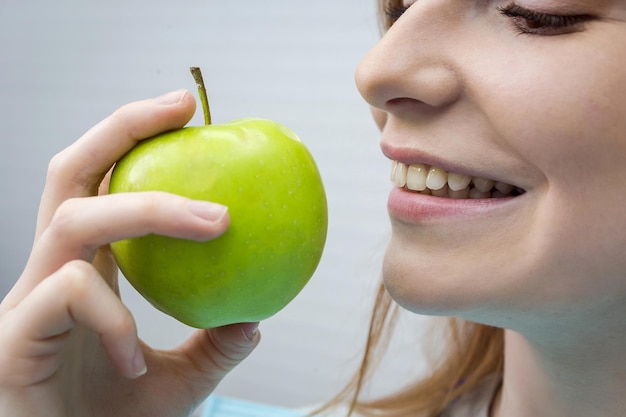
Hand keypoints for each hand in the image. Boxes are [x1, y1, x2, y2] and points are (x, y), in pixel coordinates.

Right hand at [0, 89, 259, 416]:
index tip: (188, 113)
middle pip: (72, 172)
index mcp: (87, 269)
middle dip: (122, 129)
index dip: (136, 140)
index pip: (103, 185)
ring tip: (214, 222)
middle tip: (183, 107)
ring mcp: (28, 300)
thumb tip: (255, 318)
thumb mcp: (179, 380)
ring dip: (150, 209)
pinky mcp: (14, 336)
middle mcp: (52, 271)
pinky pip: (70, 294)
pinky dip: (117, 320)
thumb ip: (213, 346)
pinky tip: (134, 361)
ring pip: (73, 219)